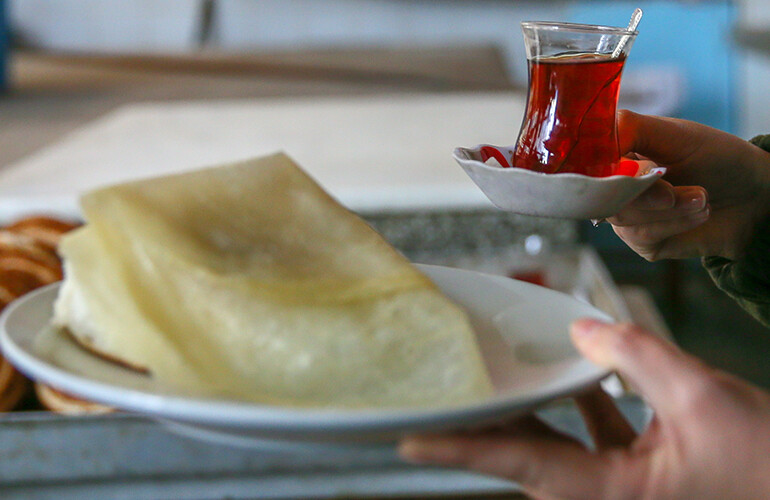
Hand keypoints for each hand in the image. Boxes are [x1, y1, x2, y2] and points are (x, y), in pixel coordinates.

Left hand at [398, 319, 769, 499]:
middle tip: (437, 397)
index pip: (520, 462)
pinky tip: (577, 373)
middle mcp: (605, 496)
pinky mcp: (640, 474)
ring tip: (486, 382)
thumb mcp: (700, 398)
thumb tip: (582, 328)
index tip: (410, 438)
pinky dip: (580, 406)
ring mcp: (621, 487)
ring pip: (555, 445)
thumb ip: (636, 356)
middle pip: (525, 454)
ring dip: (523, 412)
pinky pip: (592, 438)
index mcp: (611, 493)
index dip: (460, 449)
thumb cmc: (765, 464)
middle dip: (480, 425)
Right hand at [607, 110, 769, 260]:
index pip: (582, 161)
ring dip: (670, 209)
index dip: (598, 169)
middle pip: (601, 194)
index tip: (630, 169)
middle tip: (681, 191)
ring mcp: (626, 215)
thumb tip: (598, 139)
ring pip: (623, 217)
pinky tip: (698, 214)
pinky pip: (642, 237)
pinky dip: (675, 225)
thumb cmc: (718, 158)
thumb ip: (632, 128)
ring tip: (702, 198)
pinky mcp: (642, 241)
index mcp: (615, 151)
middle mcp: (613, 184)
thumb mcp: (676, 133)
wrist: (756, 198)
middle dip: (646, 194)